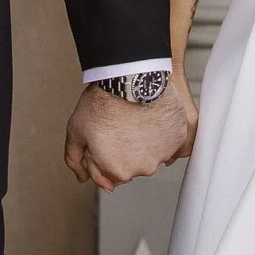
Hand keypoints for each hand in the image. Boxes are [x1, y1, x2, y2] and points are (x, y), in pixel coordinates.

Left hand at [64, 76, 196, 192]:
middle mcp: (143, 168)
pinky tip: (151, 117)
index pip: (111, 174)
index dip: (105, 155)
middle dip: (125, 151)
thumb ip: (76, 159)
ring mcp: (164, 153)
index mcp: (118, 171)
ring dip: (146, 142)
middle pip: (133, 165)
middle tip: (121, 127)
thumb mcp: (76, 131)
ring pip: (153, 153)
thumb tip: (82, 176)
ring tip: (135, 119)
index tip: (106, 138)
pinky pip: (170, 140)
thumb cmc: (103, 103)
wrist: (129, 78)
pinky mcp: (178, 138)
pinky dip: (162, 132)